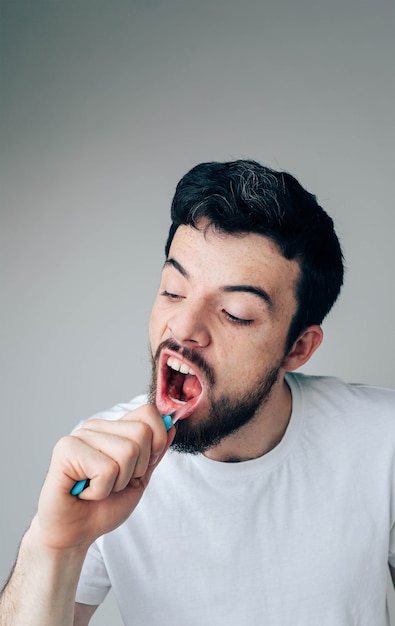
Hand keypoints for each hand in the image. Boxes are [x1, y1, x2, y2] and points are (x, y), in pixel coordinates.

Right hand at [34, 405, 174, 551]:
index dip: (157, 441)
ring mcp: (80, 435)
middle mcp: (96, 427)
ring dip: (117, 482)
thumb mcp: (139, 479)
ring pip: (127, 451)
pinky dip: (100, 490)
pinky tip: (85, 492)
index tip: (141, 468)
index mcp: (114, 429)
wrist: (75, 533)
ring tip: (98, 488)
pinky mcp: (65, 450)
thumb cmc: (103, 506)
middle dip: (137, 469)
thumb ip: (155, 453)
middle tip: (114, 482)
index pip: (148, 413)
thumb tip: (170, 425)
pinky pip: (106, 469)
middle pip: (142, 433)